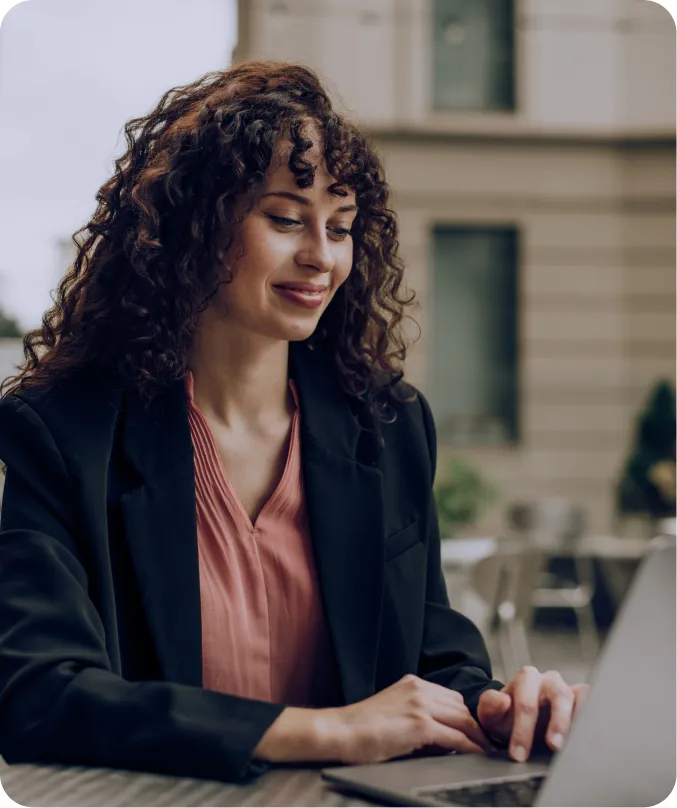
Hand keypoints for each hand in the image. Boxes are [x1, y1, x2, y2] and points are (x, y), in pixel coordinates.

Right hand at [331, 674, 493, 763]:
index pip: (449, 697)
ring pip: (462, 719)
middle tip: (484, 742)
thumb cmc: (361, 728)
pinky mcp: (420, 724)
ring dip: (475, 736)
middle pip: (460, 706)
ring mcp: (420, 705)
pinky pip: (456, 736)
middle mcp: (418, 689)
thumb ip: (417, 715)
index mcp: (411, 683)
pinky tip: (475, 754)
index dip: (463, 715)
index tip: (472, 730)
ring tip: (483, 750)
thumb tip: (441, 738)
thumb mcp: (393, 711)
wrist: (340, 731)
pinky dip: (469, 746)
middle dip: (473, 725)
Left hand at [477, 667, 588, 761]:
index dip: (522, 730)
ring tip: (579, 742)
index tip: (519, 754)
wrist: (515, 720)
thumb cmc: (505, 717)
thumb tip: (504, 701)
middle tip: (554, 747)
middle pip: (559, 696)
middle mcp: (550, 681)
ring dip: (581, 719)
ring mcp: (568, 690)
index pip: (526, 702)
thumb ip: (490, 705)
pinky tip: (590, 738)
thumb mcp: (491, 713)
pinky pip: (593, 705)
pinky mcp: (581, 702)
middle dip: (558, 722)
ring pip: (581, 697)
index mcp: (526, 678)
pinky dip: (594, 718)